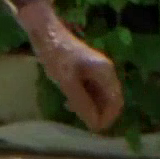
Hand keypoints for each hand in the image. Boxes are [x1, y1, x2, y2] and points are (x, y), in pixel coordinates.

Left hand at [26, 15, 123, 131]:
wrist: (43, 30)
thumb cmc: (56, 54)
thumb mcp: (67, 81)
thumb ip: (81, 102)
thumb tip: (94, 123)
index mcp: (106, 72)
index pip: (116, 102)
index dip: (107, 117)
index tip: (93, 128)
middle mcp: (105, 70)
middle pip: (109, 98)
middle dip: (98, 112)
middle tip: (81, 120)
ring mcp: (96, 68)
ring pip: (99, 94)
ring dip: (90, 105)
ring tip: (72, 108)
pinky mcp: (86, 67)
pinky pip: (91, 87)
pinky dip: (84, 96)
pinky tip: (70, 99)